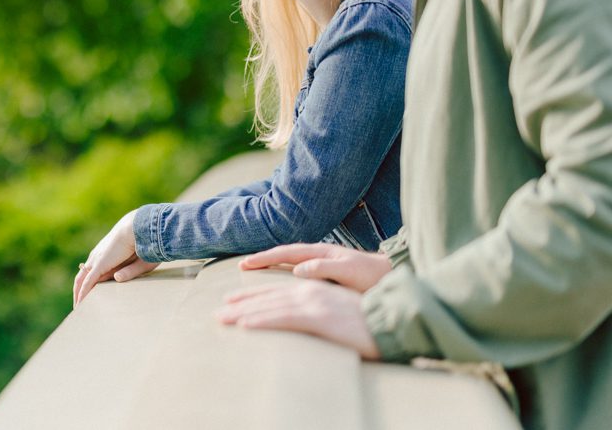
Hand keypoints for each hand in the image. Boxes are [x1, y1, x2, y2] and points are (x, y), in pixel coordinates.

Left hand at [73, 210, 158, 307]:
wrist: (140, 228)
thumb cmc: (146, 243)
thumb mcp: (139, 262)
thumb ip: (128, 272)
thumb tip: (117, 279)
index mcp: (107, 254)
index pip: (93, 271)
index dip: (89, 284)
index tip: (88, 296)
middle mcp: (98, 257)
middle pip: (83, 276)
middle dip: (80, 291)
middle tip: (79, 306)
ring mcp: (97, 260)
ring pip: (81, 280)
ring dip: (78, 295)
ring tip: (78, 310)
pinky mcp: (99, 265)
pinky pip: (87, 282)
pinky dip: (82, 294)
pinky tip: (80, 305)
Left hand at [217, 280, 380, 359]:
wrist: (394, 316)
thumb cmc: (371, 315)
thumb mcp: (338, 306)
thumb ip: (319, 305)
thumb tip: (305, 313)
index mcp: (313, 286)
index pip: (276, 288)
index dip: (252, 293)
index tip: (232, 299)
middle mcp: (308, 289)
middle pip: (267, 295)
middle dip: (240, 302)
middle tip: (218, 311)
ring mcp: (312, 301)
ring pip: (269, 305)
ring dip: (243, 312)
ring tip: (223, 319)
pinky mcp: (317, 316)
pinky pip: (283, 318)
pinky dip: (262, 320)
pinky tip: (245, 325)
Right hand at [237, 243, 391, 292]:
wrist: (394, 276)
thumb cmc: (374, 276)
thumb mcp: (349, 271)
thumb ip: (323, 267)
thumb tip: (296, 269)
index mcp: (321, 251)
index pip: (286, 253)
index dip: (264, 258)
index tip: (245, 264)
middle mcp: (319, 254)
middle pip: (284, 254)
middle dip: (262, 259)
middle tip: (241, 266)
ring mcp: (324, 261)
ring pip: (291, 261)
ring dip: (272, 264)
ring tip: (255, 271)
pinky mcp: (328, 272)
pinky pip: (299, 269)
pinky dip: (285, 271)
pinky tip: (281, 280)